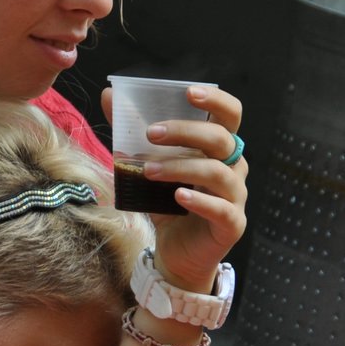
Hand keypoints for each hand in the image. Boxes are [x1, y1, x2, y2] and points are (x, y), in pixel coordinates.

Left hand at [101, 86, 247, 291]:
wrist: (174, 253)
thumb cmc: (167, 203)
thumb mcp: (148, 165)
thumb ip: (132, 132)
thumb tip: (108, 96)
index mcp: (218, 147)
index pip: (229, 114)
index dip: (215, 100)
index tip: (187, 92)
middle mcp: (233, 167)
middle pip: (221, 139)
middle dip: (186, 131)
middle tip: (151, 133)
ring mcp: (236, 196)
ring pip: (217, 172)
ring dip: (181, 167)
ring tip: (148, 170)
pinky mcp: (232, 224)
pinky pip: (221, 209)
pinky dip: (200, 200)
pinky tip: (178, 196)